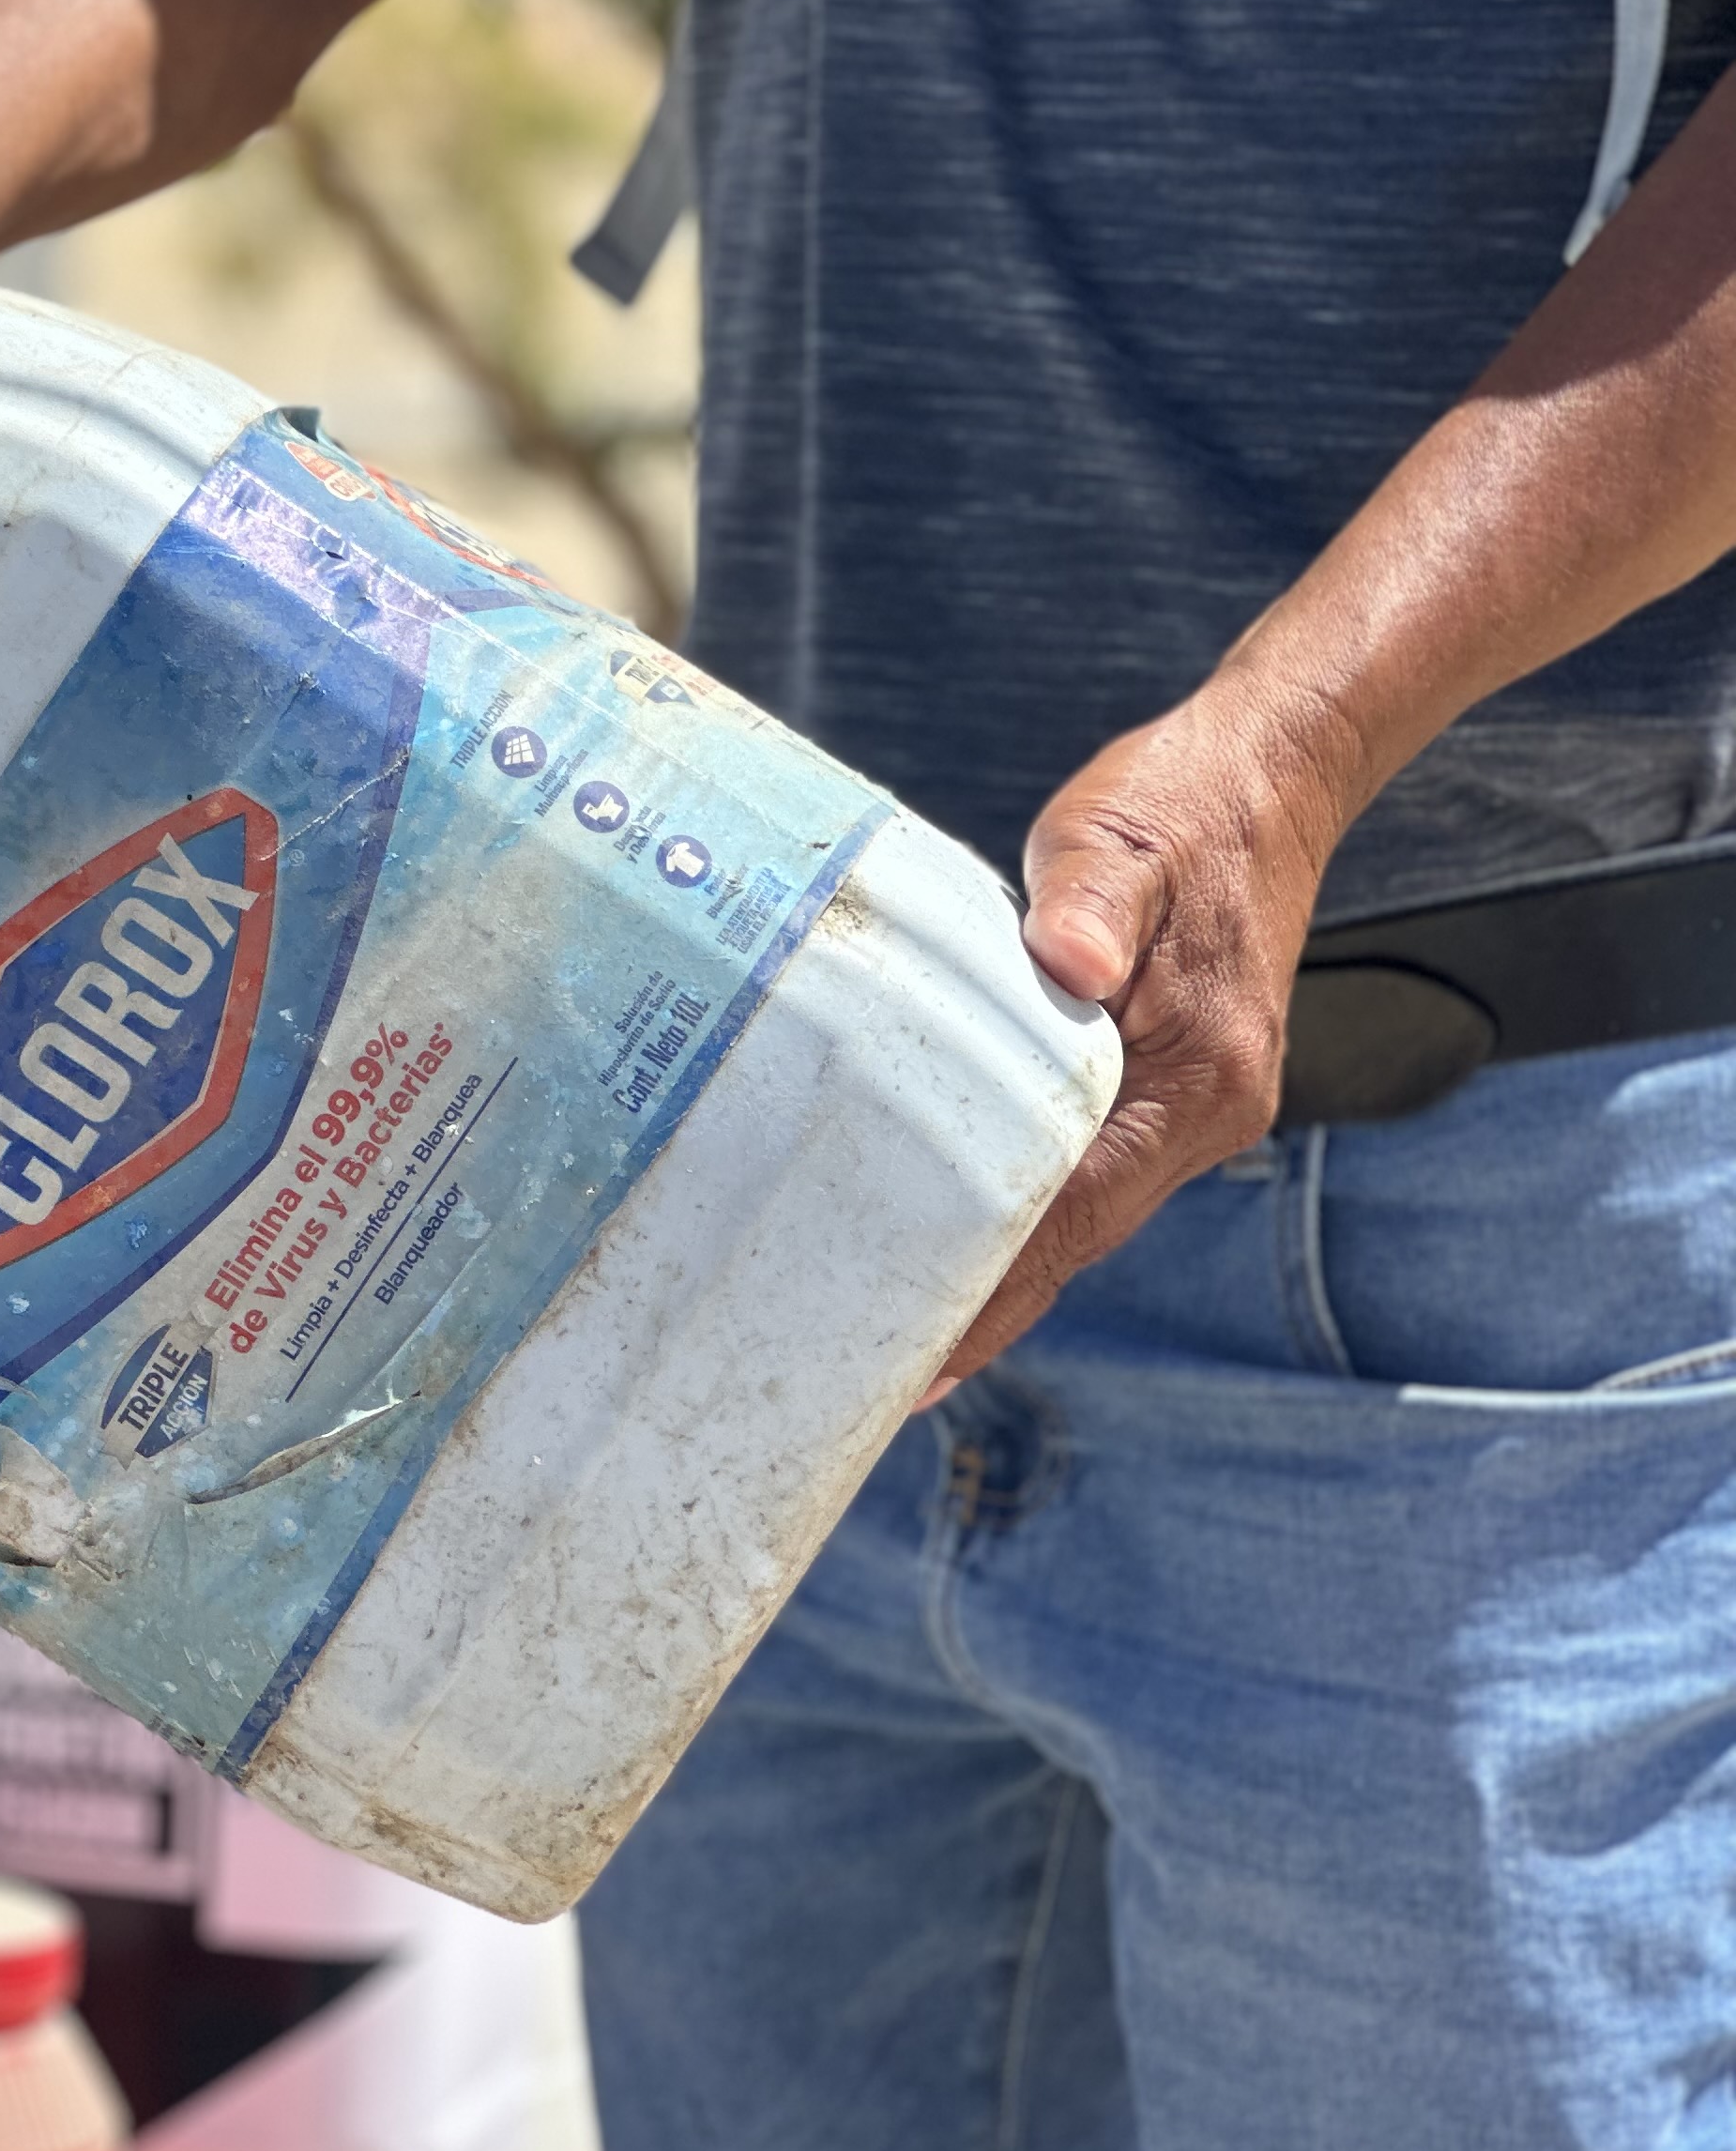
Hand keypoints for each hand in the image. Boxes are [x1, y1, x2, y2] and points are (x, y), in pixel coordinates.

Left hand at [926, 680, 1362, 1397]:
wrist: (1266, 776)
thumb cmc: (1175, 805)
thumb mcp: (1115, 839)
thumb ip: (1088, 905)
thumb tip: (1071, 966)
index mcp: (1196, 1070)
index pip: (1081, 1210)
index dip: (1004, 1288)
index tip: (932, 1358)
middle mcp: (1207, 1107)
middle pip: (1082, 1237)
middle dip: (992, 1307)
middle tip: (884, 1374)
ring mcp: (1195, 1101)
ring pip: (1086, 1212)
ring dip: (1006, 1265)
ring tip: (905, 1328)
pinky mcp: (1171, 1081)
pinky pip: (1091, 1169)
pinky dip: (1030, 1208)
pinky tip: (962, 1230)